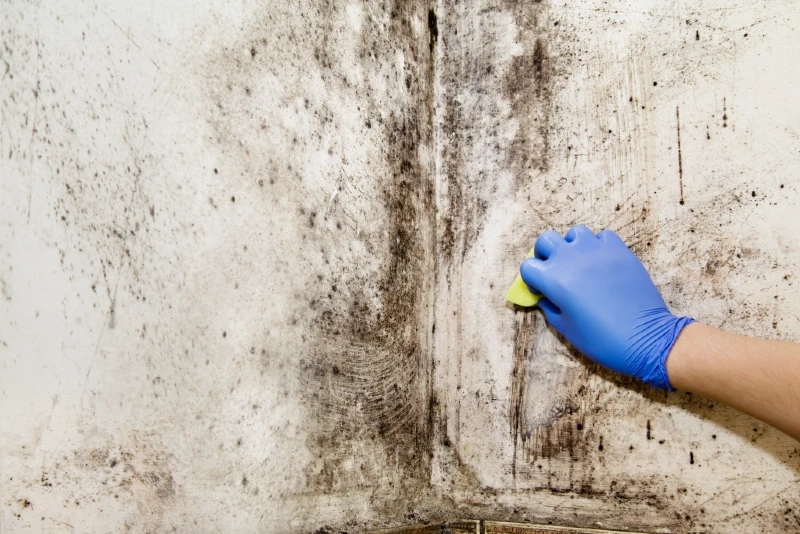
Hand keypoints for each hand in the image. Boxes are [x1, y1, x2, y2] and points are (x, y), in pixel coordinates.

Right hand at [519, 225, 693, 389]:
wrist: (644, 338)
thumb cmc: (601, 339)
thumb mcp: (565, 329)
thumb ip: (549, 307)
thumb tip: (544, 296)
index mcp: (554, 279)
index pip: (528, 266)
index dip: (532, 279)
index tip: (542, 290)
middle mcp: (571, 259)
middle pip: (545, 240)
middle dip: (545, 254)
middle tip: (555, 270)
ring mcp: (596, 250)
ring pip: (574, 233)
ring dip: (572, 246)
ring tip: (581, 264)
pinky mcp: (618, 249)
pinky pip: (602, 236)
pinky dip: (598, 246)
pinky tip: (603, 263)